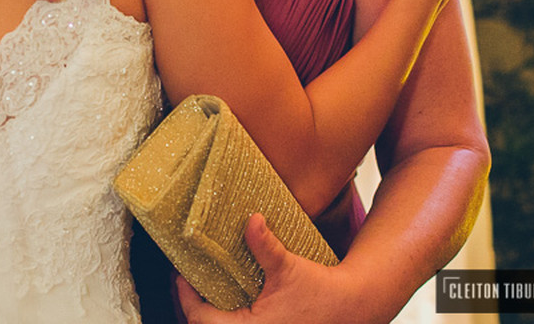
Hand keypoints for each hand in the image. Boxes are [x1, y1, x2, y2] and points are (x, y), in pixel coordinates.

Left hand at [175, 215, 367, 323]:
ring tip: (200, 288)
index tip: (181, 274)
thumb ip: (265, 245)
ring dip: (208, 312)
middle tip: (186, 280)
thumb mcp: (288, 267)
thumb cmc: (322, 293)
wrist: (351, 307)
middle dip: (193, 304)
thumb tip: (253, 220)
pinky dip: (225, 316)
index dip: (186, 296)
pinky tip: (223, 301)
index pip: (200, 319)